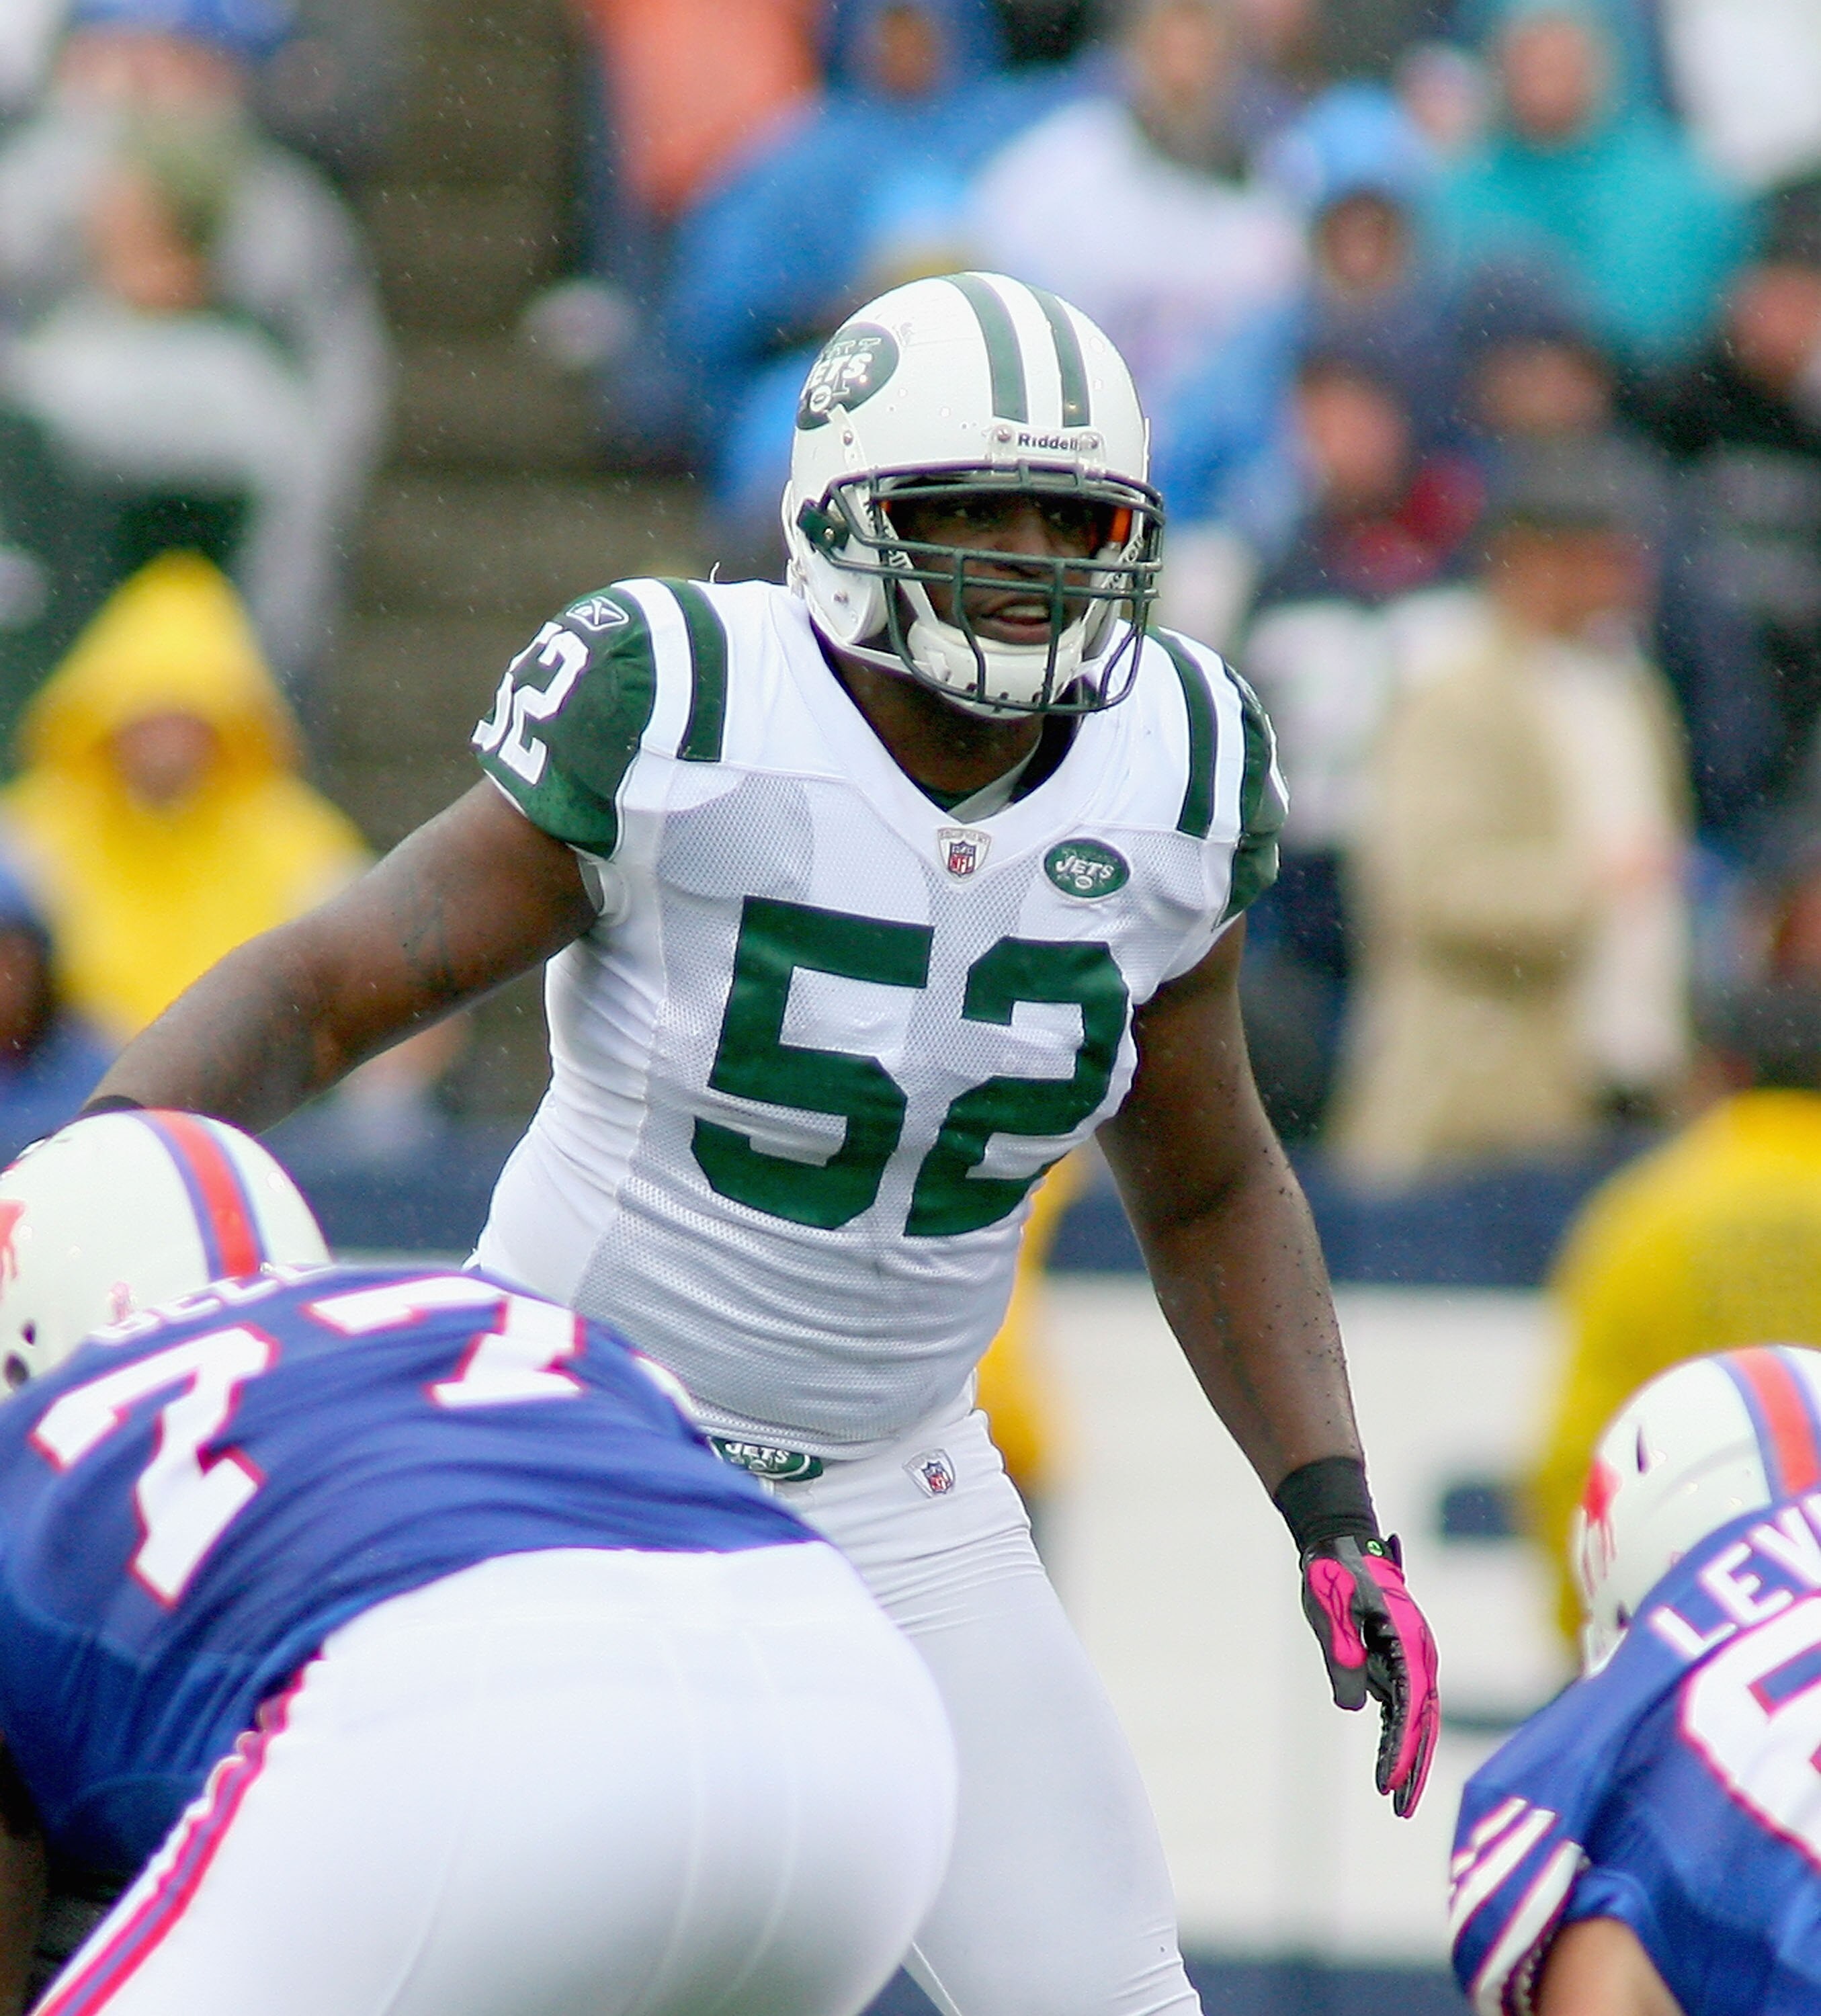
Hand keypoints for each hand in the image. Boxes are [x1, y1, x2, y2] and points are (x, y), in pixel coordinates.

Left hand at [1300, 1534, 1438, 1816]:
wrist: (1339, 1543)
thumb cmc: (1334, 1572)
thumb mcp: (1331, 1609)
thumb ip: (1342, 1655)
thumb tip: (1355, 1707)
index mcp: (1408, 1640)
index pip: (1410, 1705)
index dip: (1401, 1748)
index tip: (1388, 1783)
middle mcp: (1418, 1654)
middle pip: (1423, 1721)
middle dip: (1413, 1767)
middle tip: (1401, 1810)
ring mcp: (1409, 1659)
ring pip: (1416, 1719)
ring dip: (1408, 1758)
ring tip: (1397, 1801)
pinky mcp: (1394, 1662)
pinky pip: (1401, 1707)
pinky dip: (1396, 1737)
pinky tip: (1386, 1765)